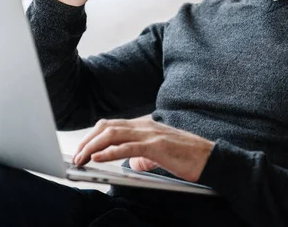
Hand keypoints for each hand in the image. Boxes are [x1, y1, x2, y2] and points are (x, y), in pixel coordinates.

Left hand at [72, 117, 214, 182]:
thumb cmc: (188, 156)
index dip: (93, 136)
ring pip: (113, 134)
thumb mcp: (161, 153)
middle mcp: (145, 125)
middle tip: (76, 156)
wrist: (211, 157)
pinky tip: (98, 158)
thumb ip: (144, 154)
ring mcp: (151, 133)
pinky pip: (128, 147)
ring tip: (81, 158)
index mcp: (145, 125)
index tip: (81, 148)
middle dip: (87, 141)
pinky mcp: (156, 146)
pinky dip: (109, 152)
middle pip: (107, 127)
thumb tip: (131, 162)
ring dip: (93, 146)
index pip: (112, 125)